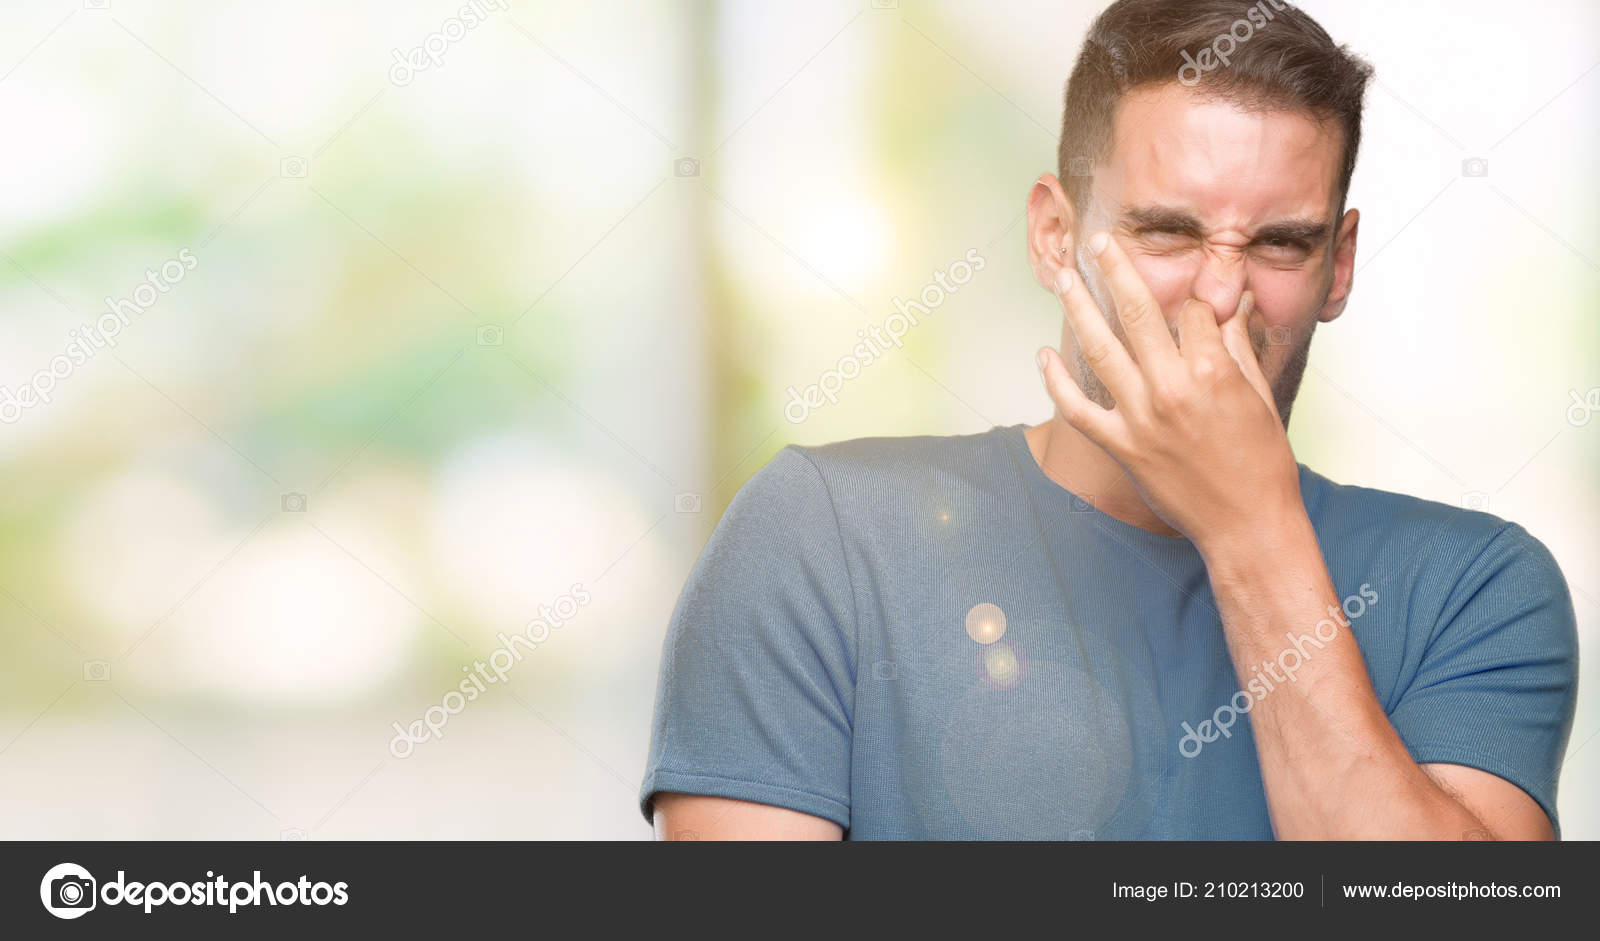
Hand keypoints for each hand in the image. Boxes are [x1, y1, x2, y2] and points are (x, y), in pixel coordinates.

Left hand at [1036, 232, 1301, 555]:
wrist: (1248, 524)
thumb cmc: (1262, 462)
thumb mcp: (1258, 395)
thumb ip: (1235, 346)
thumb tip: (1228, 305)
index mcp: (1212, 371)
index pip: (1190, 311)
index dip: (1191, 298)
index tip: (1188, 290)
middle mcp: (1172, 388)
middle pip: (1137, 313)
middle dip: (1115, 270)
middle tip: (1097, 243)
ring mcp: (1141, 418)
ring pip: (1099, 350)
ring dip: (1077, 309)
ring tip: (1062, 279)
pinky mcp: (1121, 447)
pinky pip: (1077, 409)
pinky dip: (1056, 381)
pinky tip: (1043, 356)